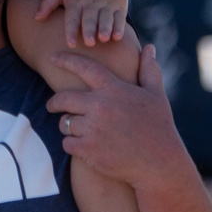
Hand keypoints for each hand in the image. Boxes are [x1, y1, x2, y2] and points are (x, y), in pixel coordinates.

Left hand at [35, 0, 128, 46]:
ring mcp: (107, 4)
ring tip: (103, 39)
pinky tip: (117, 37)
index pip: (73, 17)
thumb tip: (36, 18)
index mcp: (76, 1)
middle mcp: (92, 3)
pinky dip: (119, 27)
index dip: (71, 30)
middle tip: (89, 43)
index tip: (70, 43)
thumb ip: (48, 3)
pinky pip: (120, 17)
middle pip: (90, 18)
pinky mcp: (119, 5)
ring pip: (106, 18)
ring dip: (105, 28)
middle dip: (89, 30)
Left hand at [47, 45, 184, 187]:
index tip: (53, 57)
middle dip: (54, 103)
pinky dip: (72, 145)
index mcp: (114, 89)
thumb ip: (149, 70)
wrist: (159, 163)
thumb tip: (149, 48)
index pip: (84, 67)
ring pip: (65, 123)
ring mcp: (93, 129)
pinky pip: (67, 143)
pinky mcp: (88, 150)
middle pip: (62, 99)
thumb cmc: (159, 127)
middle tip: (52, 106)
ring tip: (79, 131)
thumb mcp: (156, 95)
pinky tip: (83, 146)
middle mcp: (100, 106)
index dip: (66, 60)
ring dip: (69, 127)